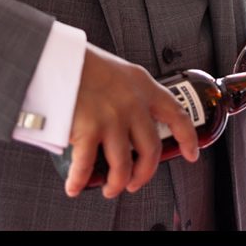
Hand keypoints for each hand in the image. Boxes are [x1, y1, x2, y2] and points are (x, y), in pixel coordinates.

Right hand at [65, 46, 197, 200]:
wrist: (54, 55)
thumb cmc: (79, 61)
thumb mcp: (116, 70)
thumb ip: (125, 92)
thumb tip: (123, 118)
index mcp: (143, 87)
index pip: (177, 115)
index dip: (187, 139)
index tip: (191, 153)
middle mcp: (132, 104)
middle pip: (150, 151)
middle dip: (144, 174)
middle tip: (135, 182)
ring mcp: (112, 119)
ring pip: (123, 166)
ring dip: (117, 184)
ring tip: (110, 189)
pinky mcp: (88, 130)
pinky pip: (86, 166)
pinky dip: (79, 181)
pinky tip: (75, 187)